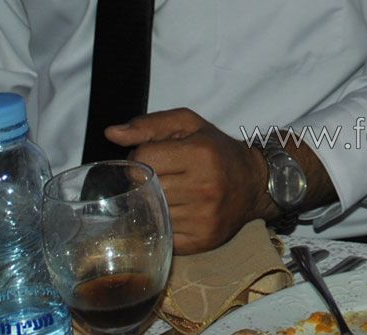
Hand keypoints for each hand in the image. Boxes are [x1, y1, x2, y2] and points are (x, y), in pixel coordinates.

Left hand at [104, 107, 266, 254]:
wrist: (254, 183)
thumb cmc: (217, 150)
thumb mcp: (189, 125)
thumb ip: (149, 125)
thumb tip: (111, 134)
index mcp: (200, 154)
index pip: (144, 158)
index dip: (140, 157)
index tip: (152, 159)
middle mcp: (203, 187)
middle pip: (145, 186)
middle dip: (144, 181)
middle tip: (161, 176)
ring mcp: (203, 218)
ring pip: (151, 212)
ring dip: (152, 204)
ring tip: (168, 193)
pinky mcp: (201, 241)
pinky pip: (162, 234)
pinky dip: (162, 224)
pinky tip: (173, 212)